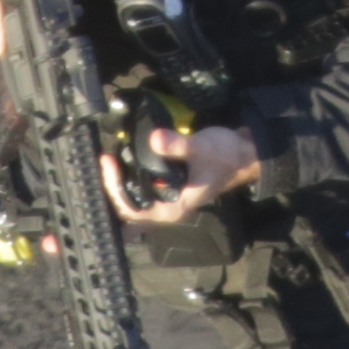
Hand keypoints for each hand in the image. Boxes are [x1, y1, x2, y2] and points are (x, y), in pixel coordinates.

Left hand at [111, 125, 261, 224]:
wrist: (242, 154)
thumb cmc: (225, 156)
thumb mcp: (201, 148)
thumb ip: (178, 145)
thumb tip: (155, 139)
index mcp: (172, 208)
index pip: (133, 209)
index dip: (116, 189)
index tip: (110, 164)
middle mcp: (166, 209)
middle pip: (126, 210)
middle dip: (112, 189)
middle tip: (106, 161)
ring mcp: (165, 199)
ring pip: (131, 202)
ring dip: (117, 186)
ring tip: (109, 162)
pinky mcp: (166, 187)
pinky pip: (139, 190)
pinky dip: (127, 180)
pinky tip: (121, 163)